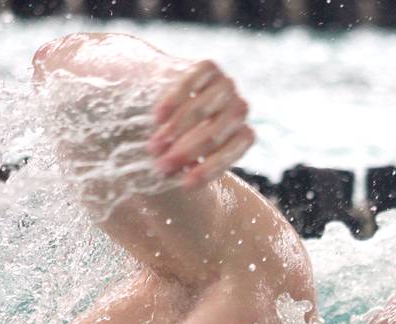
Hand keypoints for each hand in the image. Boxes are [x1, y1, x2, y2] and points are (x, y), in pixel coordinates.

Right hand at [147, 60, 254, 188]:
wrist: (165, 93)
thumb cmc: (179, 136)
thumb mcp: (187, 155)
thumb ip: (187, 166)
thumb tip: (180, 178)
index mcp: (241, 134)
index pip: (233, 152)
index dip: (211, 168)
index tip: (184, 184)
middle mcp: (239, 109)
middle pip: (216, 133)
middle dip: (187, 152)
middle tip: (161, 166)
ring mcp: (226, 86)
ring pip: (203, 109)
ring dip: (177, 130)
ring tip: (154, 146)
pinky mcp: (208, 67)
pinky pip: (192, 83)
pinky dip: (174, 101)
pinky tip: (157, 118)